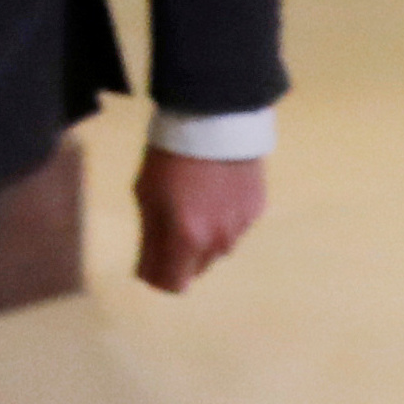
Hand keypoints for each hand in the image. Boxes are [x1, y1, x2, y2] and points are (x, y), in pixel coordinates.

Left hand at [135, 146, 264, 292]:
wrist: (215, 119)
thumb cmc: (169, 157)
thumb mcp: (146, 195)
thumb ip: (150, 239)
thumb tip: (149, 272)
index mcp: (187, 239)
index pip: (173, 284)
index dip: (157, 277)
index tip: (148, 262)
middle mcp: (219, 241)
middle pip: (196, 268)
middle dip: (179, 256)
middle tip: (167, 224)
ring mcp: (242, 226)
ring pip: (217, 249)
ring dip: (203, 237)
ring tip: (193, 202)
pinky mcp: (258, 209)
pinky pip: (236, 227)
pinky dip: (223, 219)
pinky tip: (215, 192)